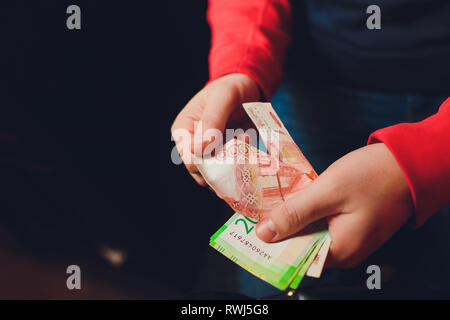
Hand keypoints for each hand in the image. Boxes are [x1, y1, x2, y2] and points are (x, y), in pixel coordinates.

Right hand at [171, 73, 260, 185]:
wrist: (249, 88)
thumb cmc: (229, 88)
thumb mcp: (221, 98)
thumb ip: (212, 121)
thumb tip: (200, 149)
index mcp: (184, 132)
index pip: (189, 159)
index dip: (205, 163)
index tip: (224, 152)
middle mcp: (197, 147)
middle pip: (204, 173)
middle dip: (223, 168)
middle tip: (239, 152)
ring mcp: (215, 154)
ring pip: (221, 175)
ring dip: (236, 165)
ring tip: (244, 140)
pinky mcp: (232, 157)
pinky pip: (237, 170)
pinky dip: (246, 162)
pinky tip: (249, 141)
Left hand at [256, 143, 413, 267]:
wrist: (408, 161)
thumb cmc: (372, 176)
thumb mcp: (328, 192)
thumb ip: (295, 214)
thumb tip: (264, 234)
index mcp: (340, 251)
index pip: (296, 257)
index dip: (273, 243)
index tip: (252, 228)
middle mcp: (346, 251)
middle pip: (302, 246)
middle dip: (281, 228)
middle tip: (259, 211)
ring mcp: (350, 238)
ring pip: (311, 233)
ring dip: (294, 218)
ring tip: (273, 202)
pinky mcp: (351, 224)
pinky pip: (323, 224)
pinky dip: (309, 212)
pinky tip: (296, 198)